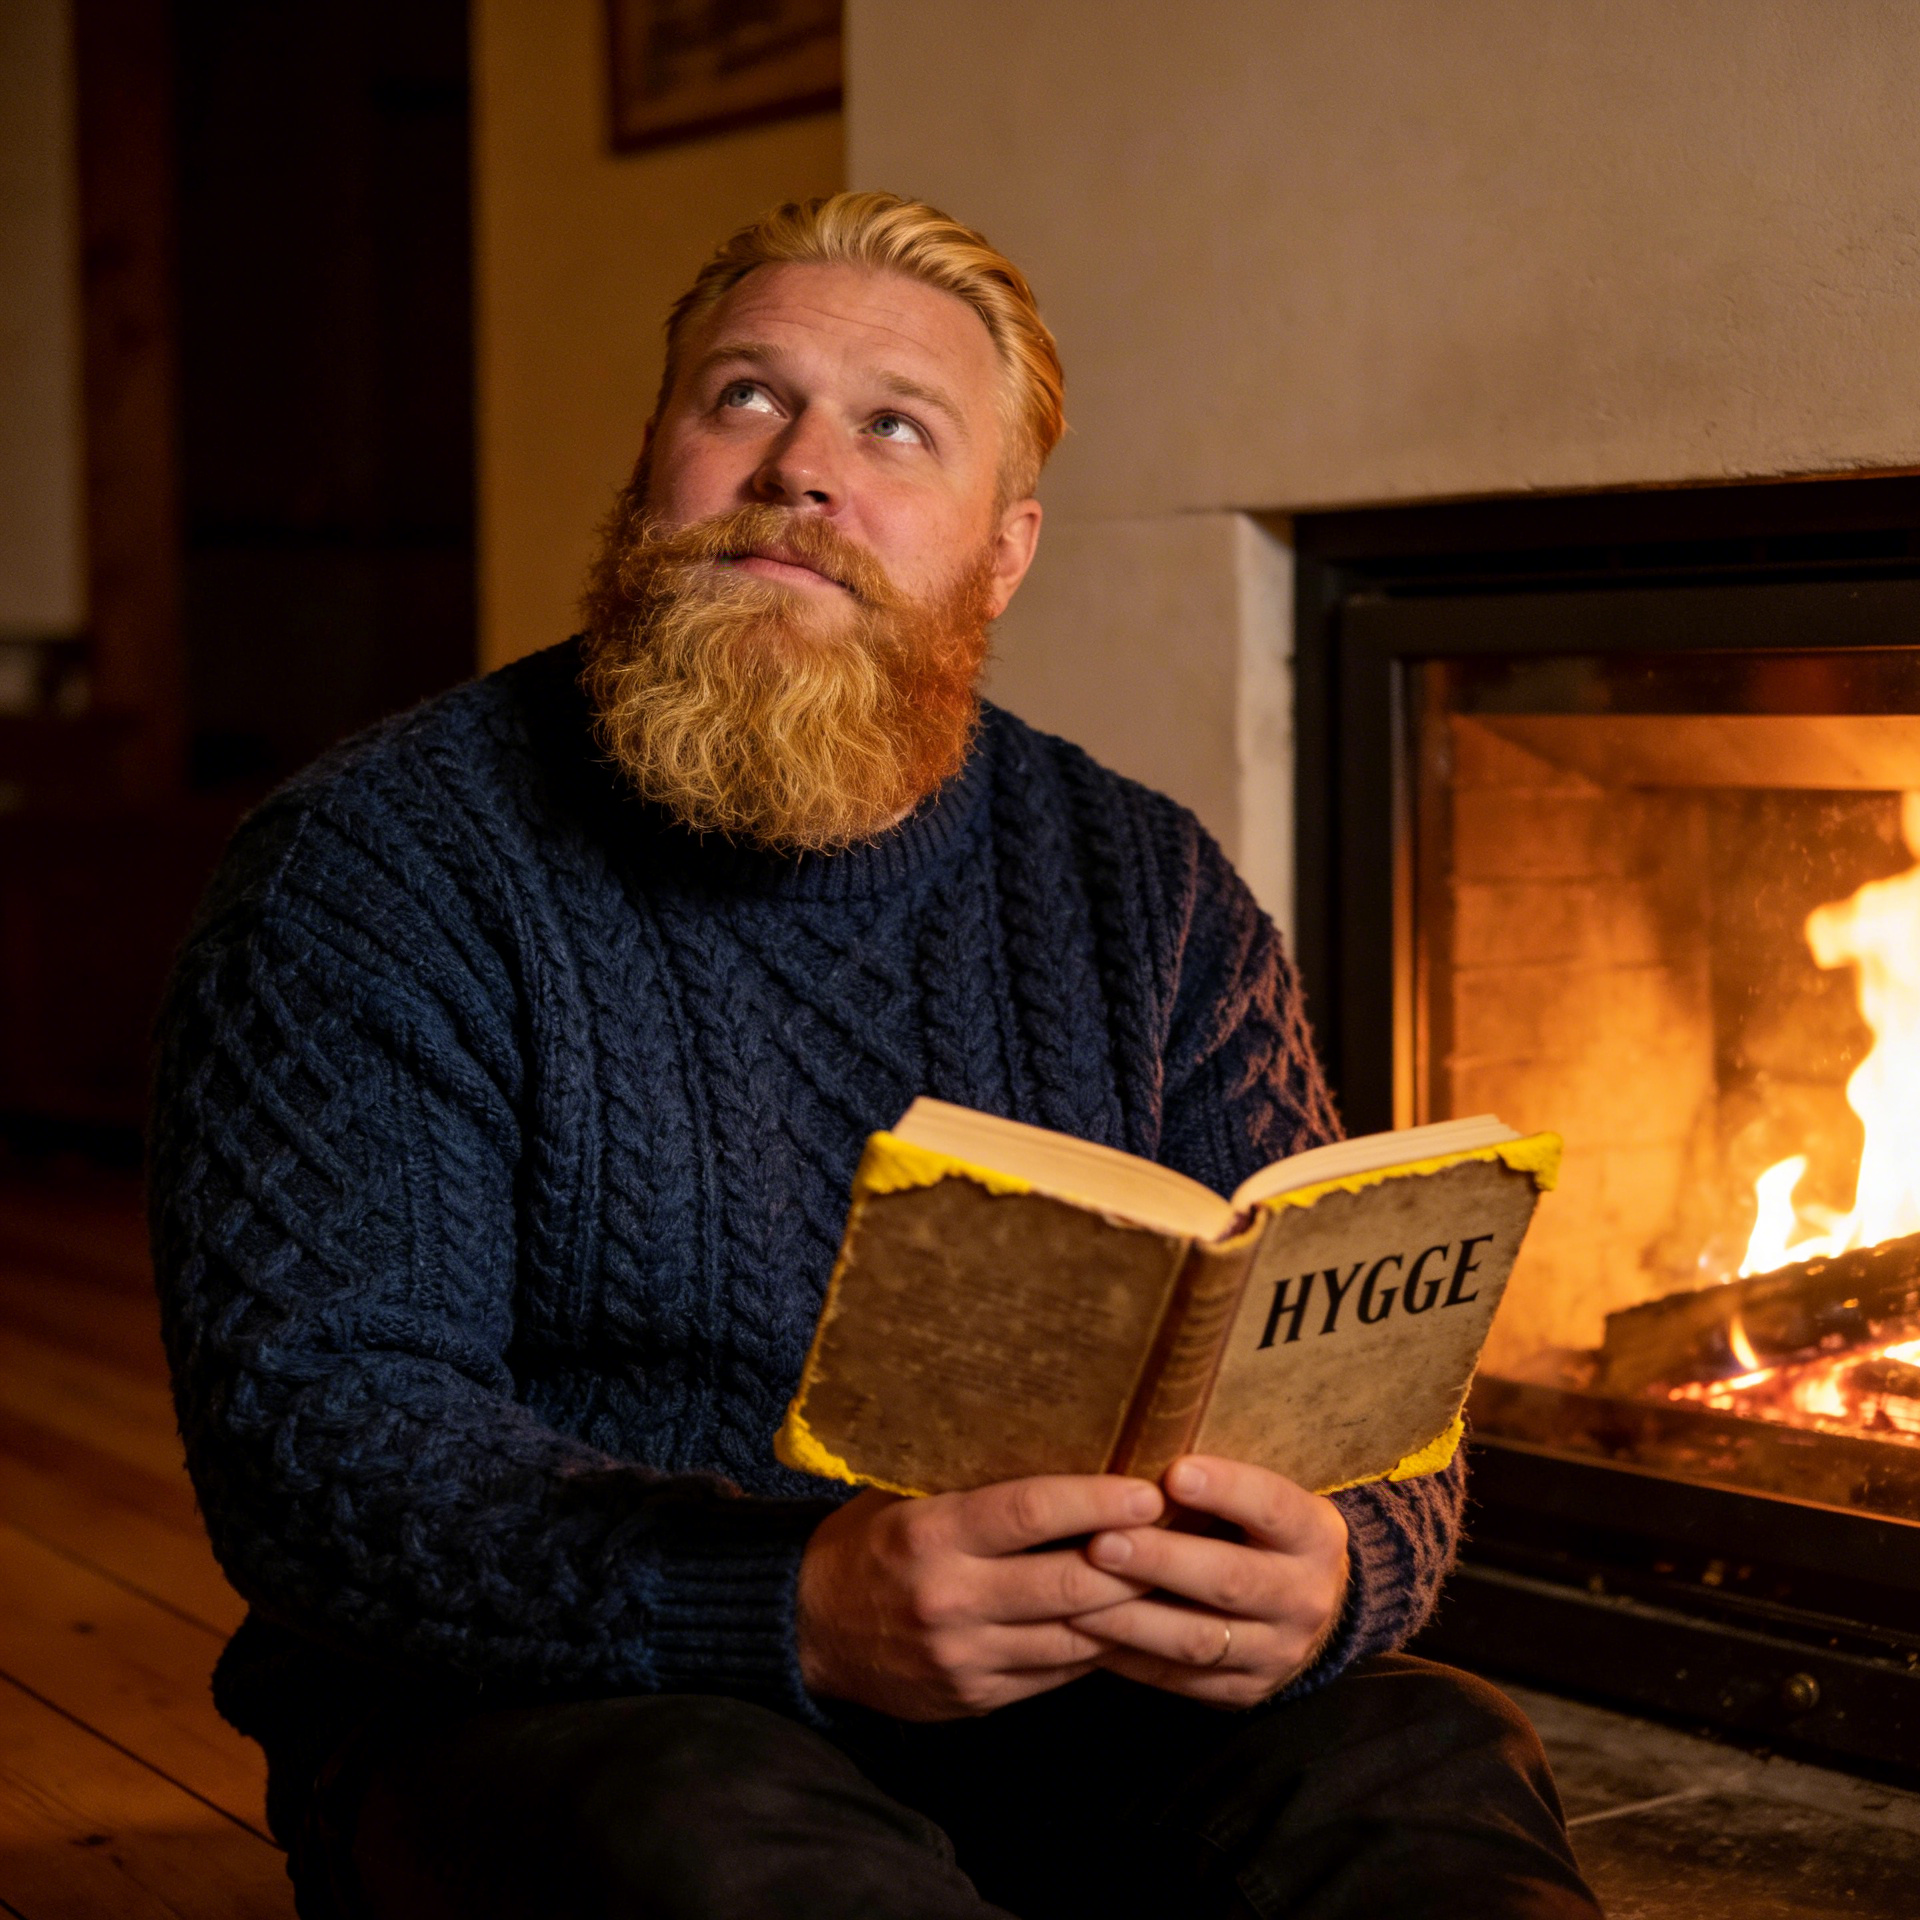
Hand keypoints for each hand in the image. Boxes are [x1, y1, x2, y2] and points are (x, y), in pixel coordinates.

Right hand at [796, 1475, 1163, 1719]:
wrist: (808, 1630)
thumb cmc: (869, 1541)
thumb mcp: (905, 1495)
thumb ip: (973, 1481)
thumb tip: (1062, 1442)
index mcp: (930, 1535)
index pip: (1027, 1512)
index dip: (1095, 1501)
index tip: (1148, 1489)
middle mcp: (949, 1599)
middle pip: (1067, 1582)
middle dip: (1136, 1560)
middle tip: (1188, 1534)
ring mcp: (964, 1657)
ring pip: (1074, 1637)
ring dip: (1131, 1611)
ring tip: (1179, 1580)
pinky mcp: (975, 1698)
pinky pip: (1056, 1675)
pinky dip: (1097, 1648)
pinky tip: (1132, 1624)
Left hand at [1071, 1455, 1348, 1707]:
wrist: (1315, 1613)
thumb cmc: (1263, 1532)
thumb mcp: (1263, 1502)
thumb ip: (1214, 1487)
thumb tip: (1133, 1462)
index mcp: (1313, 1534)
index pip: (1273, 1507)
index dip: (1227, 1489)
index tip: (1174, 1472)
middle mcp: (1304, 1597)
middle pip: (1231, 1581)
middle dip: (1162, 1561)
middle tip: (1102, 1543)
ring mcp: (1277, 1652)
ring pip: (1200, 1640)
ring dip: (1133, 1618)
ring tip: (1076, 1597)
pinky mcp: (1243, 1691)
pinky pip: (1180, 1679)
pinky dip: (1129, 1656)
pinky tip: (1085, 1634)